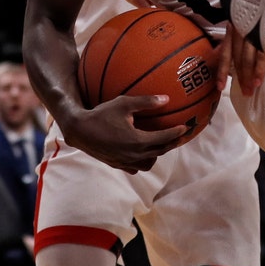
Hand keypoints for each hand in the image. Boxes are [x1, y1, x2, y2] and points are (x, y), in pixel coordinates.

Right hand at [59, 97, 190, 172]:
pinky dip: (142, 160)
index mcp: (138, 141)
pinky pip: (136, 167)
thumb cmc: (101, 114)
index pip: (164, 139)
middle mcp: (133, 154)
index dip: (176, 133)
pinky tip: (142, 151)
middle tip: (179, 136)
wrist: (79, 131)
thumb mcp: (123, 104)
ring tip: (160, 143)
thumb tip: (166, 99)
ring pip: (149, 163)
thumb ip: (146, 102)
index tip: (185, 127)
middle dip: (171, 144)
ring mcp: (125, 162)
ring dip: (156, 154)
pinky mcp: (117, 165)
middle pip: (160, 151)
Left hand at [217, 23, 264, 96]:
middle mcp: (241, 29)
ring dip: (248, 77)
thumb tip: (227, 53)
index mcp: (234, 27)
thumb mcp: (246, 18)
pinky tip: (259, 80)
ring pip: (247, 58)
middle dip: (240, 78)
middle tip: (244, 93)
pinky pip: (261, 54)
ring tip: (250, 90)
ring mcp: (253, 30)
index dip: (222, 71)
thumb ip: (238, 35)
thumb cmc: (262, 6)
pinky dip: (259, 69)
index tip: (220, 87)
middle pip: (237, 58)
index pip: (225, 53)